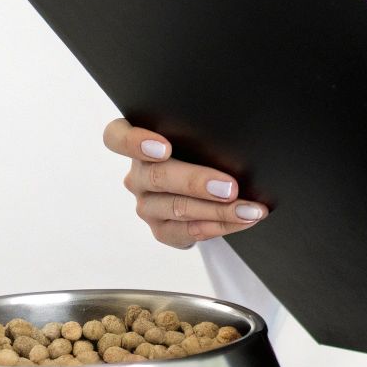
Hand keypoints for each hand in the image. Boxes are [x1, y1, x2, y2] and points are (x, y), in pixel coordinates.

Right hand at [102, 118, 268, 248]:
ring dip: (219, 210)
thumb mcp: (198, 139)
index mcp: (137, 143)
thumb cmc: (203, 152)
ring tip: (249, 209)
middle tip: (230, 188)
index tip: (164, 148)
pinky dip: (220, 226)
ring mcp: (146, 205)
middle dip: (197, 182)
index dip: (135, 142)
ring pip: (178, 208)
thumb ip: (202, 135)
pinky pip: (189, 231)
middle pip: (157, 176)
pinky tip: (243, 221)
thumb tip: (237, 140)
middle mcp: (138, 175)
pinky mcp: (161, 229)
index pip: (117, 137)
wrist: (209, 189)